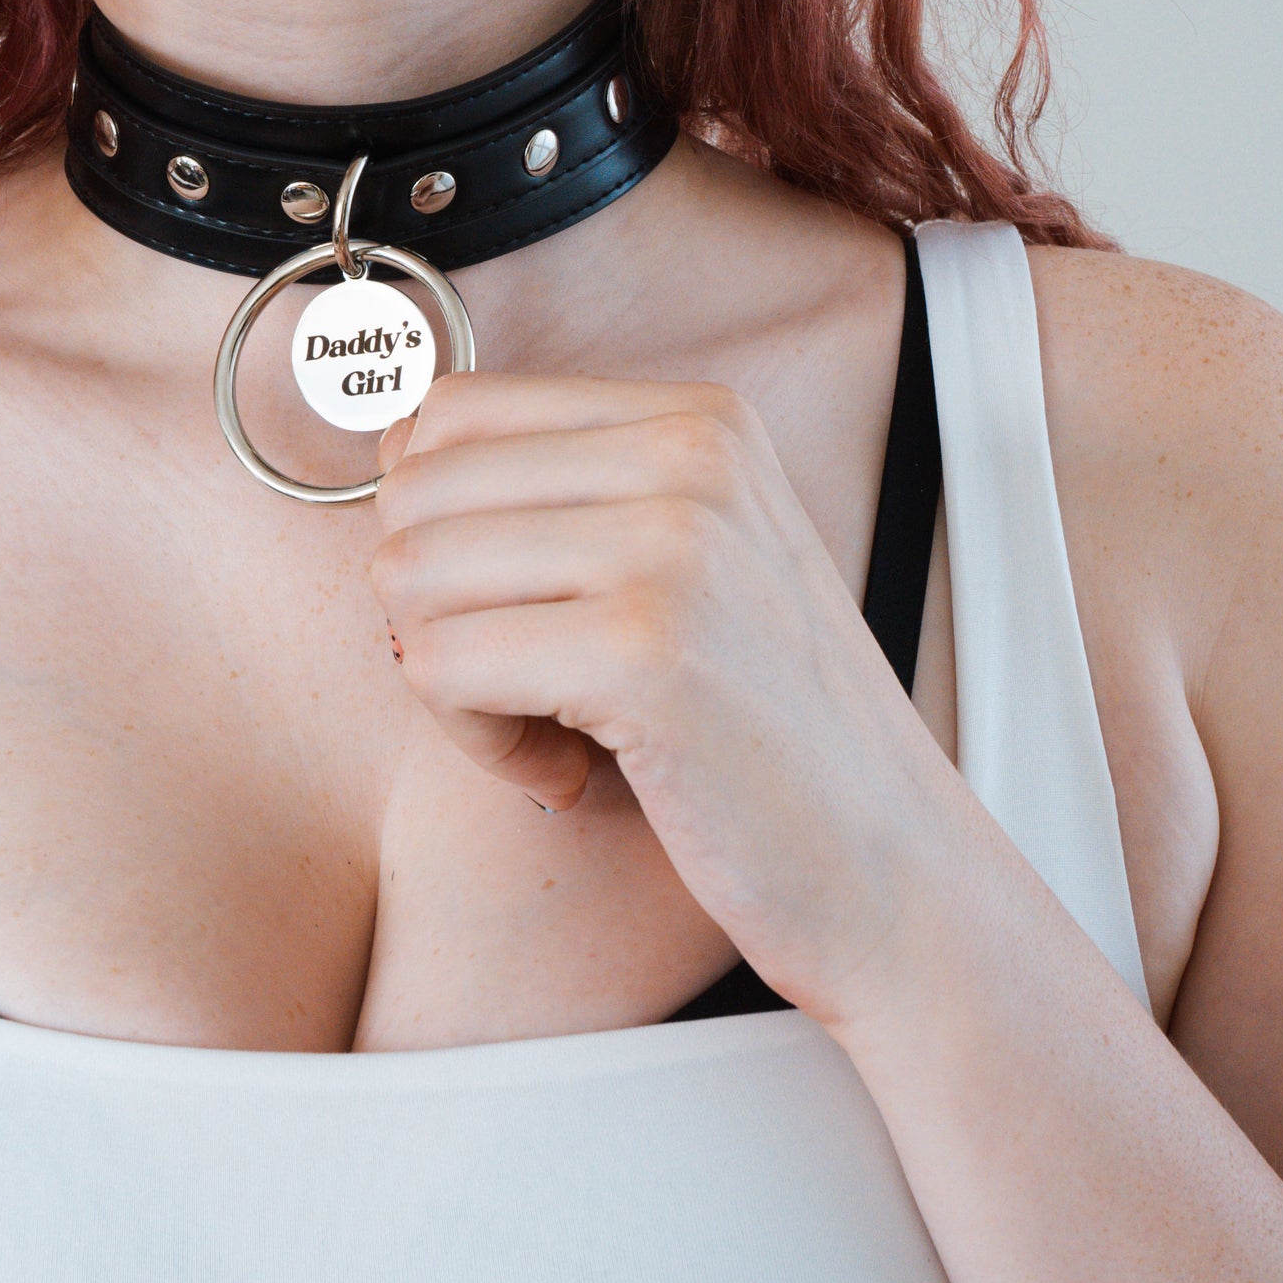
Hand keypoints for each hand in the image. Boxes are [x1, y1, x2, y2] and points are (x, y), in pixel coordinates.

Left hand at [370, 372, 974, 1018]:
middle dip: (431, 607)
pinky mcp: (646, 652)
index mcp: (699, 417)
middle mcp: (690, 454)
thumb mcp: (688, 561)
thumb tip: (389, 449)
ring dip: (449, 680)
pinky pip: (437, 666)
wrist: (893, 871)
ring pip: (408, 576)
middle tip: (521, 684)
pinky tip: (562, 772)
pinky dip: (475, 741)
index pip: (451, 412)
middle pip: (413, 494)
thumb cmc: (767, 731)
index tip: (507, 607)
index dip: (438, 524)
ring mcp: (674, 547)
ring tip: (548, 728)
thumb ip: (559, 492)